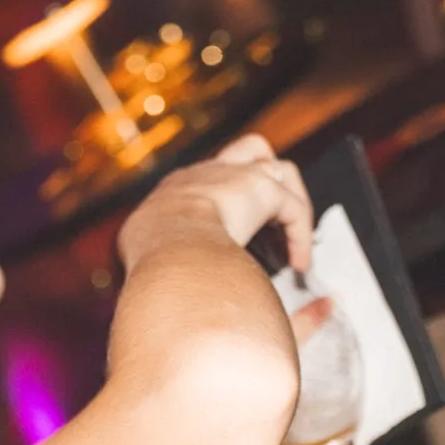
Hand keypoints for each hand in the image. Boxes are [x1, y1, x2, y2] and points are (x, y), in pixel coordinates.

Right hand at [119, 133, 314, 274]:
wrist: (166, 258)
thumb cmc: (153, 272)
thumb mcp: (143, 263)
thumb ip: (158, 267)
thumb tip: (178, 288)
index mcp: (171, 193)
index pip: (200, 185)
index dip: (222, 206)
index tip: (228, 240)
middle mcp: (200, 176)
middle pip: (238, 155)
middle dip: (258, 182)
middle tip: (270, 225)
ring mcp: (230, 176)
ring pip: (270, 164)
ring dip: (287, 199)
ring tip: (292, 239)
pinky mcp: (259, 190)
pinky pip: (292, 208)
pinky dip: (300, 236)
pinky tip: (300, 264)